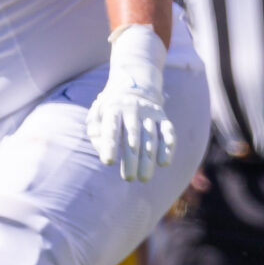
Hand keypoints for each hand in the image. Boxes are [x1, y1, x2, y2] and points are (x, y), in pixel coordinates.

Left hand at [88, 25, 179, 182]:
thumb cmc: (110, 109)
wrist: (134, 86)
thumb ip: (95, 130)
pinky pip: (168, 133)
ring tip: (143, 178)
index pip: (111, 129)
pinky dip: (168, 148)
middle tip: (129, 178)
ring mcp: (150, 113)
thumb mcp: (97, 114)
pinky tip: (163, 163)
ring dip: (148, 160)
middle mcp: (132, 110)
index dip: (109, 145)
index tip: (108, 162)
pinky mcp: (163, 117)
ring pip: (150, 138)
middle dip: (131, 160)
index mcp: (113, 109)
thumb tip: (101, 147)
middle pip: (132, 138)